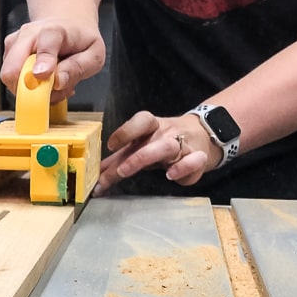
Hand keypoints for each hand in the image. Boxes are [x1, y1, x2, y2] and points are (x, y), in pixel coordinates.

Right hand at [1, 18, 105, 103]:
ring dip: (32, 90)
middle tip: (50, 91)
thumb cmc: (80, 41)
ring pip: (11, 79)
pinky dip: (28, 89)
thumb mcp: (93, 55)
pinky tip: (43, 81)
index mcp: (54, 30)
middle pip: (13, 67)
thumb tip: (58, 81)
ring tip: (52, 83)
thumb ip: (78, 68)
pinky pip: (12, 82)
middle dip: (29, 88)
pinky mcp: (8, 55)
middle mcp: (29, 34)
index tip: (42, 76)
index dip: (42, 62)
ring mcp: (15, 44)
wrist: (67, 25)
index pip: (45, 44)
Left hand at [95, 111, 223, 195]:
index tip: (111, 145)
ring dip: (153, 159)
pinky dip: (184, 168)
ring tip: (139, 173)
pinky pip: (194, 161)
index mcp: (151, 127)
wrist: (201, 135)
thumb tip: (95, 173)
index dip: (126, 131)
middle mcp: (166, 133)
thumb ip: (119, 159)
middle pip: (153, 140)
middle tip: (120, 171)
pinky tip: (171, 176)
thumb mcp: (141, 144)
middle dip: (136, 157)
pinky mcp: (198, 158)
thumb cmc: (162, 141)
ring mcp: (183, 145)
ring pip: (169, 147)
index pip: (141, 121)